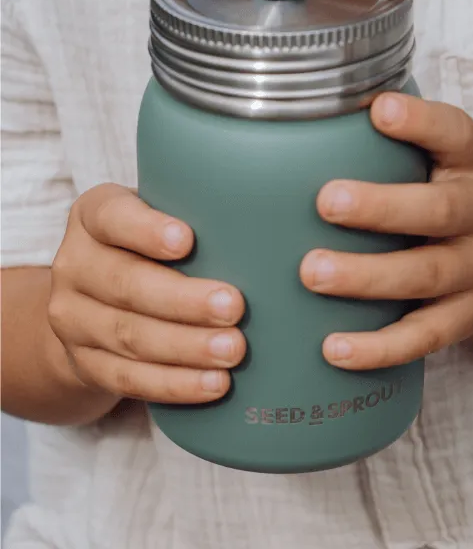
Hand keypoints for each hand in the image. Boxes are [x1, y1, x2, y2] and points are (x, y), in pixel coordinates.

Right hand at [47, 184, 245, 404]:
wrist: (90, 301)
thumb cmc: (151, 245)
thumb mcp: (162, 213)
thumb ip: (200, 209)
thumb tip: (280, 213)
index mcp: (94, 217)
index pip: (111, 217)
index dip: (146, 230)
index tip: (187, 241)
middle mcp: (76, 265)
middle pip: (126, 284)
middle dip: (183, 300)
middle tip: (234, 307)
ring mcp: (73, 319)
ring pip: (129, 336)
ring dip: (186, 347)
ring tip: (234, 351)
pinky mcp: (85, 364)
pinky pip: (128, 378)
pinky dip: (174, 384)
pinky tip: (214, 384)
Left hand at [300, 93, 472, 369]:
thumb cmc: (440, 199)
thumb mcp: (434, 162)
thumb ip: (384, 143)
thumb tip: (294, 114)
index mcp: (468, 165)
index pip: (456, 134)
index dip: (421, 123)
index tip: (379, 110)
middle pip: (441, 211)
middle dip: (383, 207)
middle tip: (326, 202)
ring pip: (427, 275)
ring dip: (369, 277)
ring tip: (313, 273)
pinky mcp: (464, 318)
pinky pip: (423, 337)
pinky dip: (379, 347)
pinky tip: (333, 348)